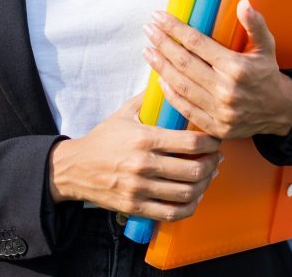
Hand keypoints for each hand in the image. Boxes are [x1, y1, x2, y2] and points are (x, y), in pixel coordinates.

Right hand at [48, 92, 222, 221]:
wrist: (74, 168)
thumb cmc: (103, 139)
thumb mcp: (124, 113)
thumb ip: (149, 98)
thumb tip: (169, 78)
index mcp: (145, 138)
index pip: (191, 142)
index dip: (212, 142)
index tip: (217, 140)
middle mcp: (144, 165)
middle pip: (194, 170)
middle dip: (212, 164)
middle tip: (216, 158)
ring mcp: (139, 188)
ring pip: (186, 193)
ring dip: (204, 185)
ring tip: (208, 176)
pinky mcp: (135, 207)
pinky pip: (171, 213)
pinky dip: (189, 206)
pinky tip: (193, 196)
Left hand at [142, 0, 291, 139]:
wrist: (280, 112)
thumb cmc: (268, 74)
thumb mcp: (267, 46)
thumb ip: (255, 24)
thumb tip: (244, 3)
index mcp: (237, 68)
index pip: (197, 43)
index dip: (175, 29)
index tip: (159, 17)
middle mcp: (226, 90)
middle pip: (184, 63)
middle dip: (163, 43)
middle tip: (148, 29)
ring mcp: (220, 111)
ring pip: (181, 86)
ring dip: (161, 67)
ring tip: (148, 51)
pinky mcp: (215, 128)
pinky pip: (186, 110)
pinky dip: (171, 94)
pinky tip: (160, 79)